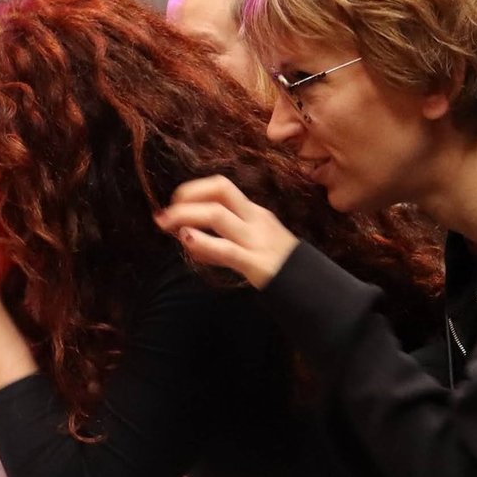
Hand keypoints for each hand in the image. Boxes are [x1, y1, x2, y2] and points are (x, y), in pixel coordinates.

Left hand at [156, 174, 297, 288]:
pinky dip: (202, 242)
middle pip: (220, 190)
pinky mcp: (257, 263)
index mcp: (254, 213)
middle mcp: (255, 220)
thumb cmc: (278, 267)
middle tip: (163, 214)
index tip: (174, 202)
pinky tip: (187, 240)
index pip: (221, 187)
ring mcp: (257, 240)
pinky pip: (226, 249)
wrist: (313, 289)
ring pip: (218, 215)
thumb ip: (221, 238)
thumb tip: (185, 235)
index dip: (193, 189)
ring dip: (186, 216)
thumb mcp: (253, 243)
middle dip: (187, 196)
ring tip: (167, 224)